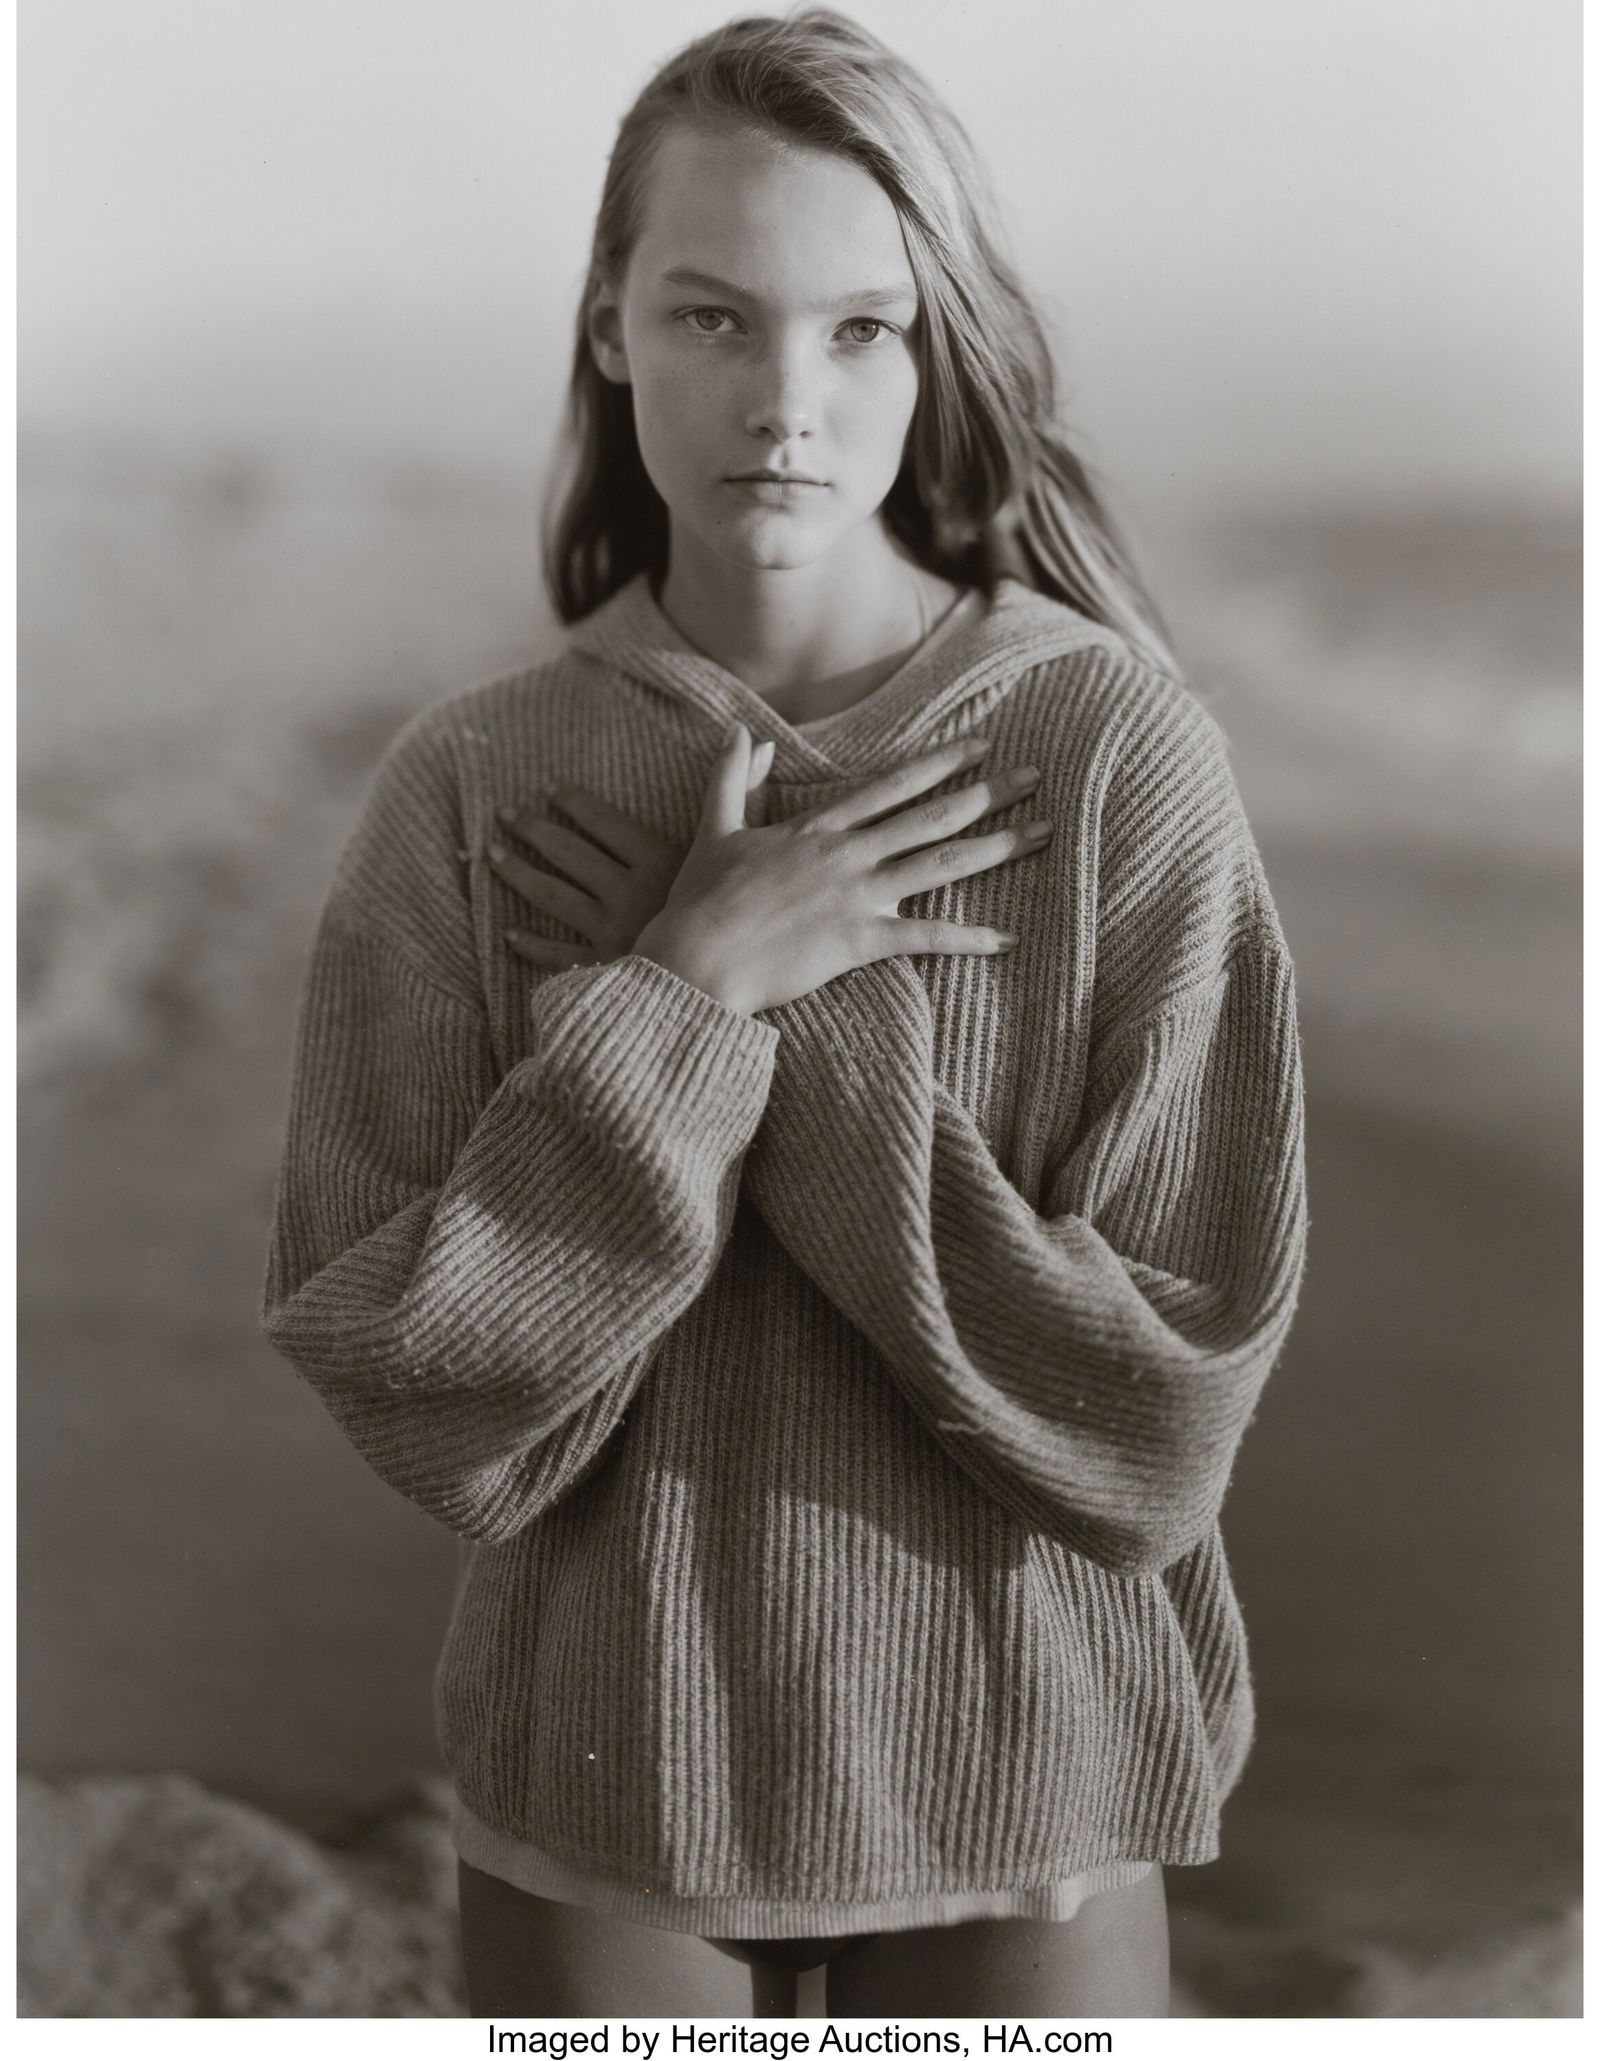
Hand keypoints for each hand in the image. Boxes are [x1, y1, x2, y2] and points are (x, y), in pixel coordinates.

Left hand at [487, 749, 774, 971]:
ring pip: (553, 896)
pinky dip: (533, 945)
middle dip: (534, 830)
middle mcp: (628, 893)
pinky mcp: (607, 970)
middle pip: (570, 855)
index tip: (549, 790)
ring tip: (493, 854)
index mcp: (659, 862)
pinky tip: (509, 934)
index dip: (574, 804)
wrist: (729, 987)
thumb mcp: (749, 848)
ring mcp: (613, 933)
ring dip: (520, 874)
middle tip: (503, 813)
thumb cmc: (747, 915)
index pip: (605, 824)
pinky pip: (560, 956)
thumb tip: (764, 741)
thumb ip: (749, 792)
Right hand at [635, 723, 1050, 1015]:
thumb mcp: (715, 828)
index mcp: (818, 829)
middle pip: (932, 817)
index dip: (940, 763)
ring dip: (997, 848)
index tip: (981, 745)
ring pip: (941, 865)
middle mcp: (846, 854)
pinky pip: (926, 938)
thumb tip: (742, 734)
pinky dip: (969, 939)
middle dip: (988, 793)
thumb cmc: (699, 901)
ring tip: (1044, 833)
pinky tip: (1008, 939)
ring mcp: (856, 896)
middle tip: (1036, 776)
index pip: (891, 786)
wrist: (694, 959)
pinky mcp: (859, 942)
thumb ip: (733, 778)